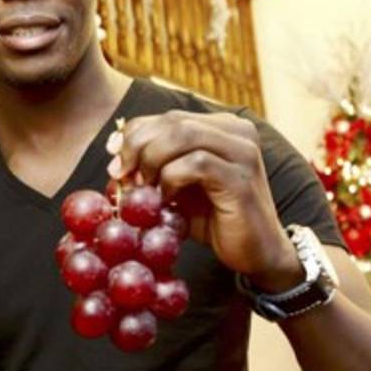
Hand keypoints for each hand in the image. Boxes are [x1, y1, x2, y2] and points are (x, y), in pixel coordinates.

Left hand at [114, 111, 301, 289]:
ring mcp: (243, 152)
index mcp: (222, 127)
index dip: (135, 133)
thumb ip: (155, 167)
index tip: (114, 158)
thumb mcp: (179, 187)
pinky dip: (171, 178)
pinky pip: (196, 164)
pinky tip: (166, 198)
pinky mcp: (241, 178)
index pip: (168, 116)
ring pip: (182, 135)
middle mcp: (237, 131)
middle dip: (137, 146)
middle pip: (172, 121)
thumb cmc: (215, 219)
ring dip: (151, 160)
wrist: (257, 253)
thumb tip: (114, 156)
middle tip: (121, 174)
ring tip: (142, 187)